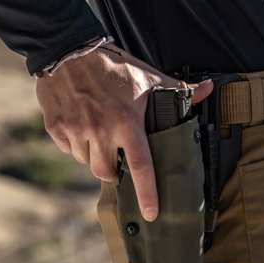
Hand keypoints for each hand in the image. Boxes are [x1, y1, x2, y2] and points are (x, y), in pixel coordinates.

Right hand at [35, 45, 212, 220]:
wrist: (67, 48)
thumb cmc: (113, 65)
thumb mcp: (147, 75)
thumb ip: (178, 89)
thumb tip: (207, 89)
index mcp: (127, 123)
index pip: (141, 166)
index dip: (147, 194)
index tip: (152, 213)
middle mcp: (101, 131)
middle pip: (107, 173)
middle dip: (114, 171)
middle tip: (118, 156)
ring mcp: (76, 130)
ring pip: (87, 162)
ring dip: (94, 157)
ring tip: (99, 136)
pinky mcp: (56, 128)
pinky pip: (69, 149)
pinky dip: (76, 145)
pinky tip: (81, 125)